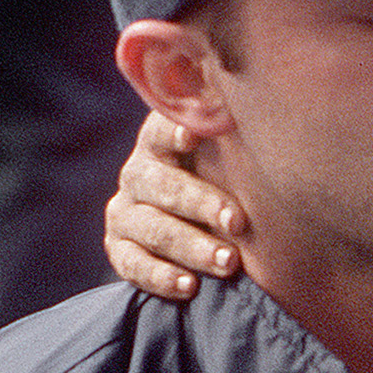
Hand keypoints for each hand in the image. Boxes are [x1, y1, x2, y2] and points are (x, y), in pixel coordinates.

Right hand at [104, 116, 248, 298]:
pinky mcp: (120, 248)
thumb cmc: (225, 179)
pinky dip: (161, 276)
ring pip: (154, 229)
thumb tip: (252, 86)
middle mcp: (137, 174)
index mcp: (160, 142)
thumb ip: (231, 129)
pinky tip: (189, 286)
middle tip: (238, 222)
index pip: (161, 131)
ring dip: (192, 247)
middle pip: (163, 186)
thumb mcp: (229, 154)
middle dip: (202, 204)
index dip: (174, 131)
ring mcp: (125, 213)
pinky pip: (134, 264)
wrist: (201, 224)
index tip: (194, 135)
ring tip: (228, 263)